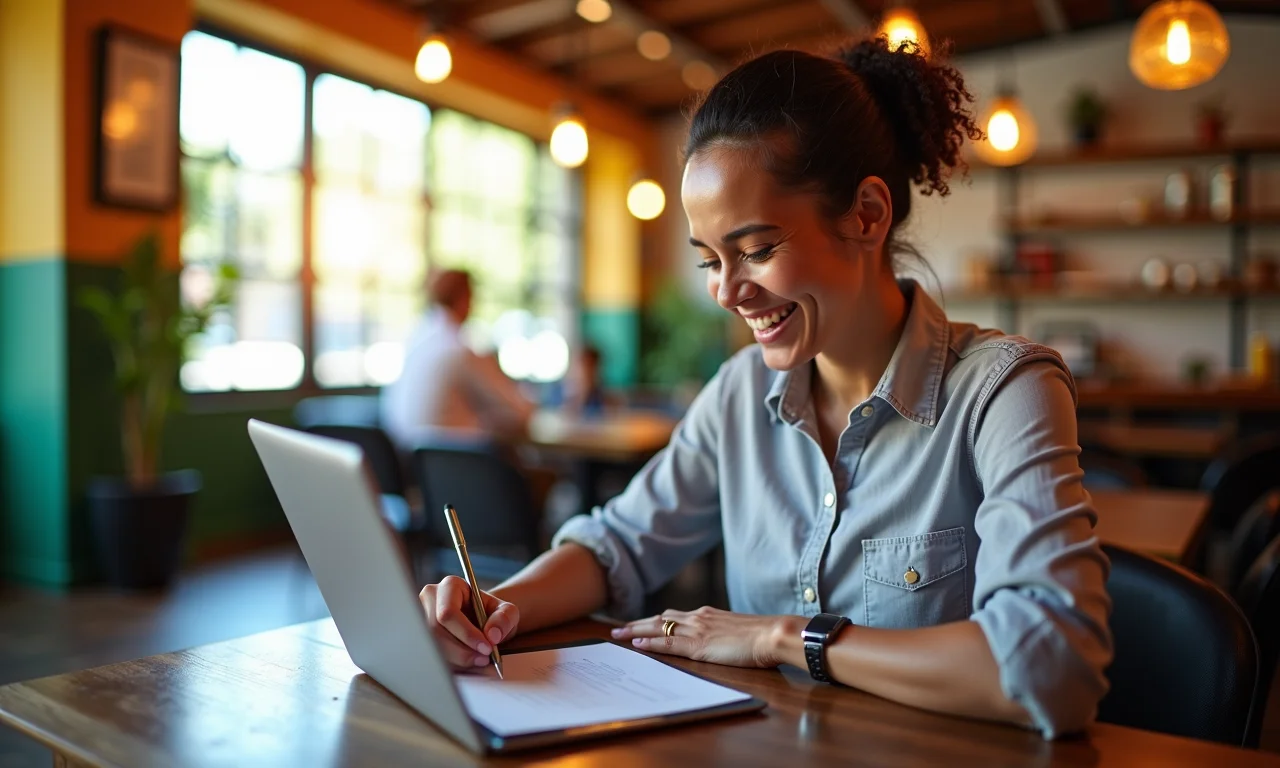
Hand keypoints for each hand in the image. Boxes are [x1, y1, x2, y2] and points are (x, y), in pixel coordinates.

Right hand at [419, 575, 519, 669]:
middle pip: (436, 632)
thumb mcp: (506, 611)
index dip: (466, 633)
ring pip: (431, 646)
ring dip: (456, 659)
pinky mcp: (420, 636)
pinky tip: (466, 663)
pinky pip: (430, 655)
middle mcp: (430, 599)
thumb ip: (504, 618)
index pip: (448, 612)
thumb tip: (492, 634)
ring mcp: (420, 617)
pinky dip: (450, 664)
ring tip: (478, 662)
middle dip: (461, 651)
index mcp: (450, 586)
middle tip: (483, 660)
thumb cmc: (491, 613)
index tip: (486, 648)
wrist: (482, 621)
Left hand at [610, 606, 799, 667]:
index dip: (654, 620)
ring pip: (658, 627)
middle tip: (618, 629)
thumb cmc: (762, 636)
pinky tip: (638, 644)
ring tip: (618, 635)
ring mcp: (697, 630)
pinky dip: (651, 643)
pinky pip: (669, 642)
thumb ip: (723, 633)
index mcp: (707, 614)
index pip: (673, 615)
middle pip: (659, 618)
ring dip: (636, 631)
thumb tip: (717, 641)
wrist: (773, 634)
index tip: (639, 624)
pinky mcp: (699, 645)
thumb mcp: (737, 631)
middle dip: (637, 623)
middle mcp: (698, 617)